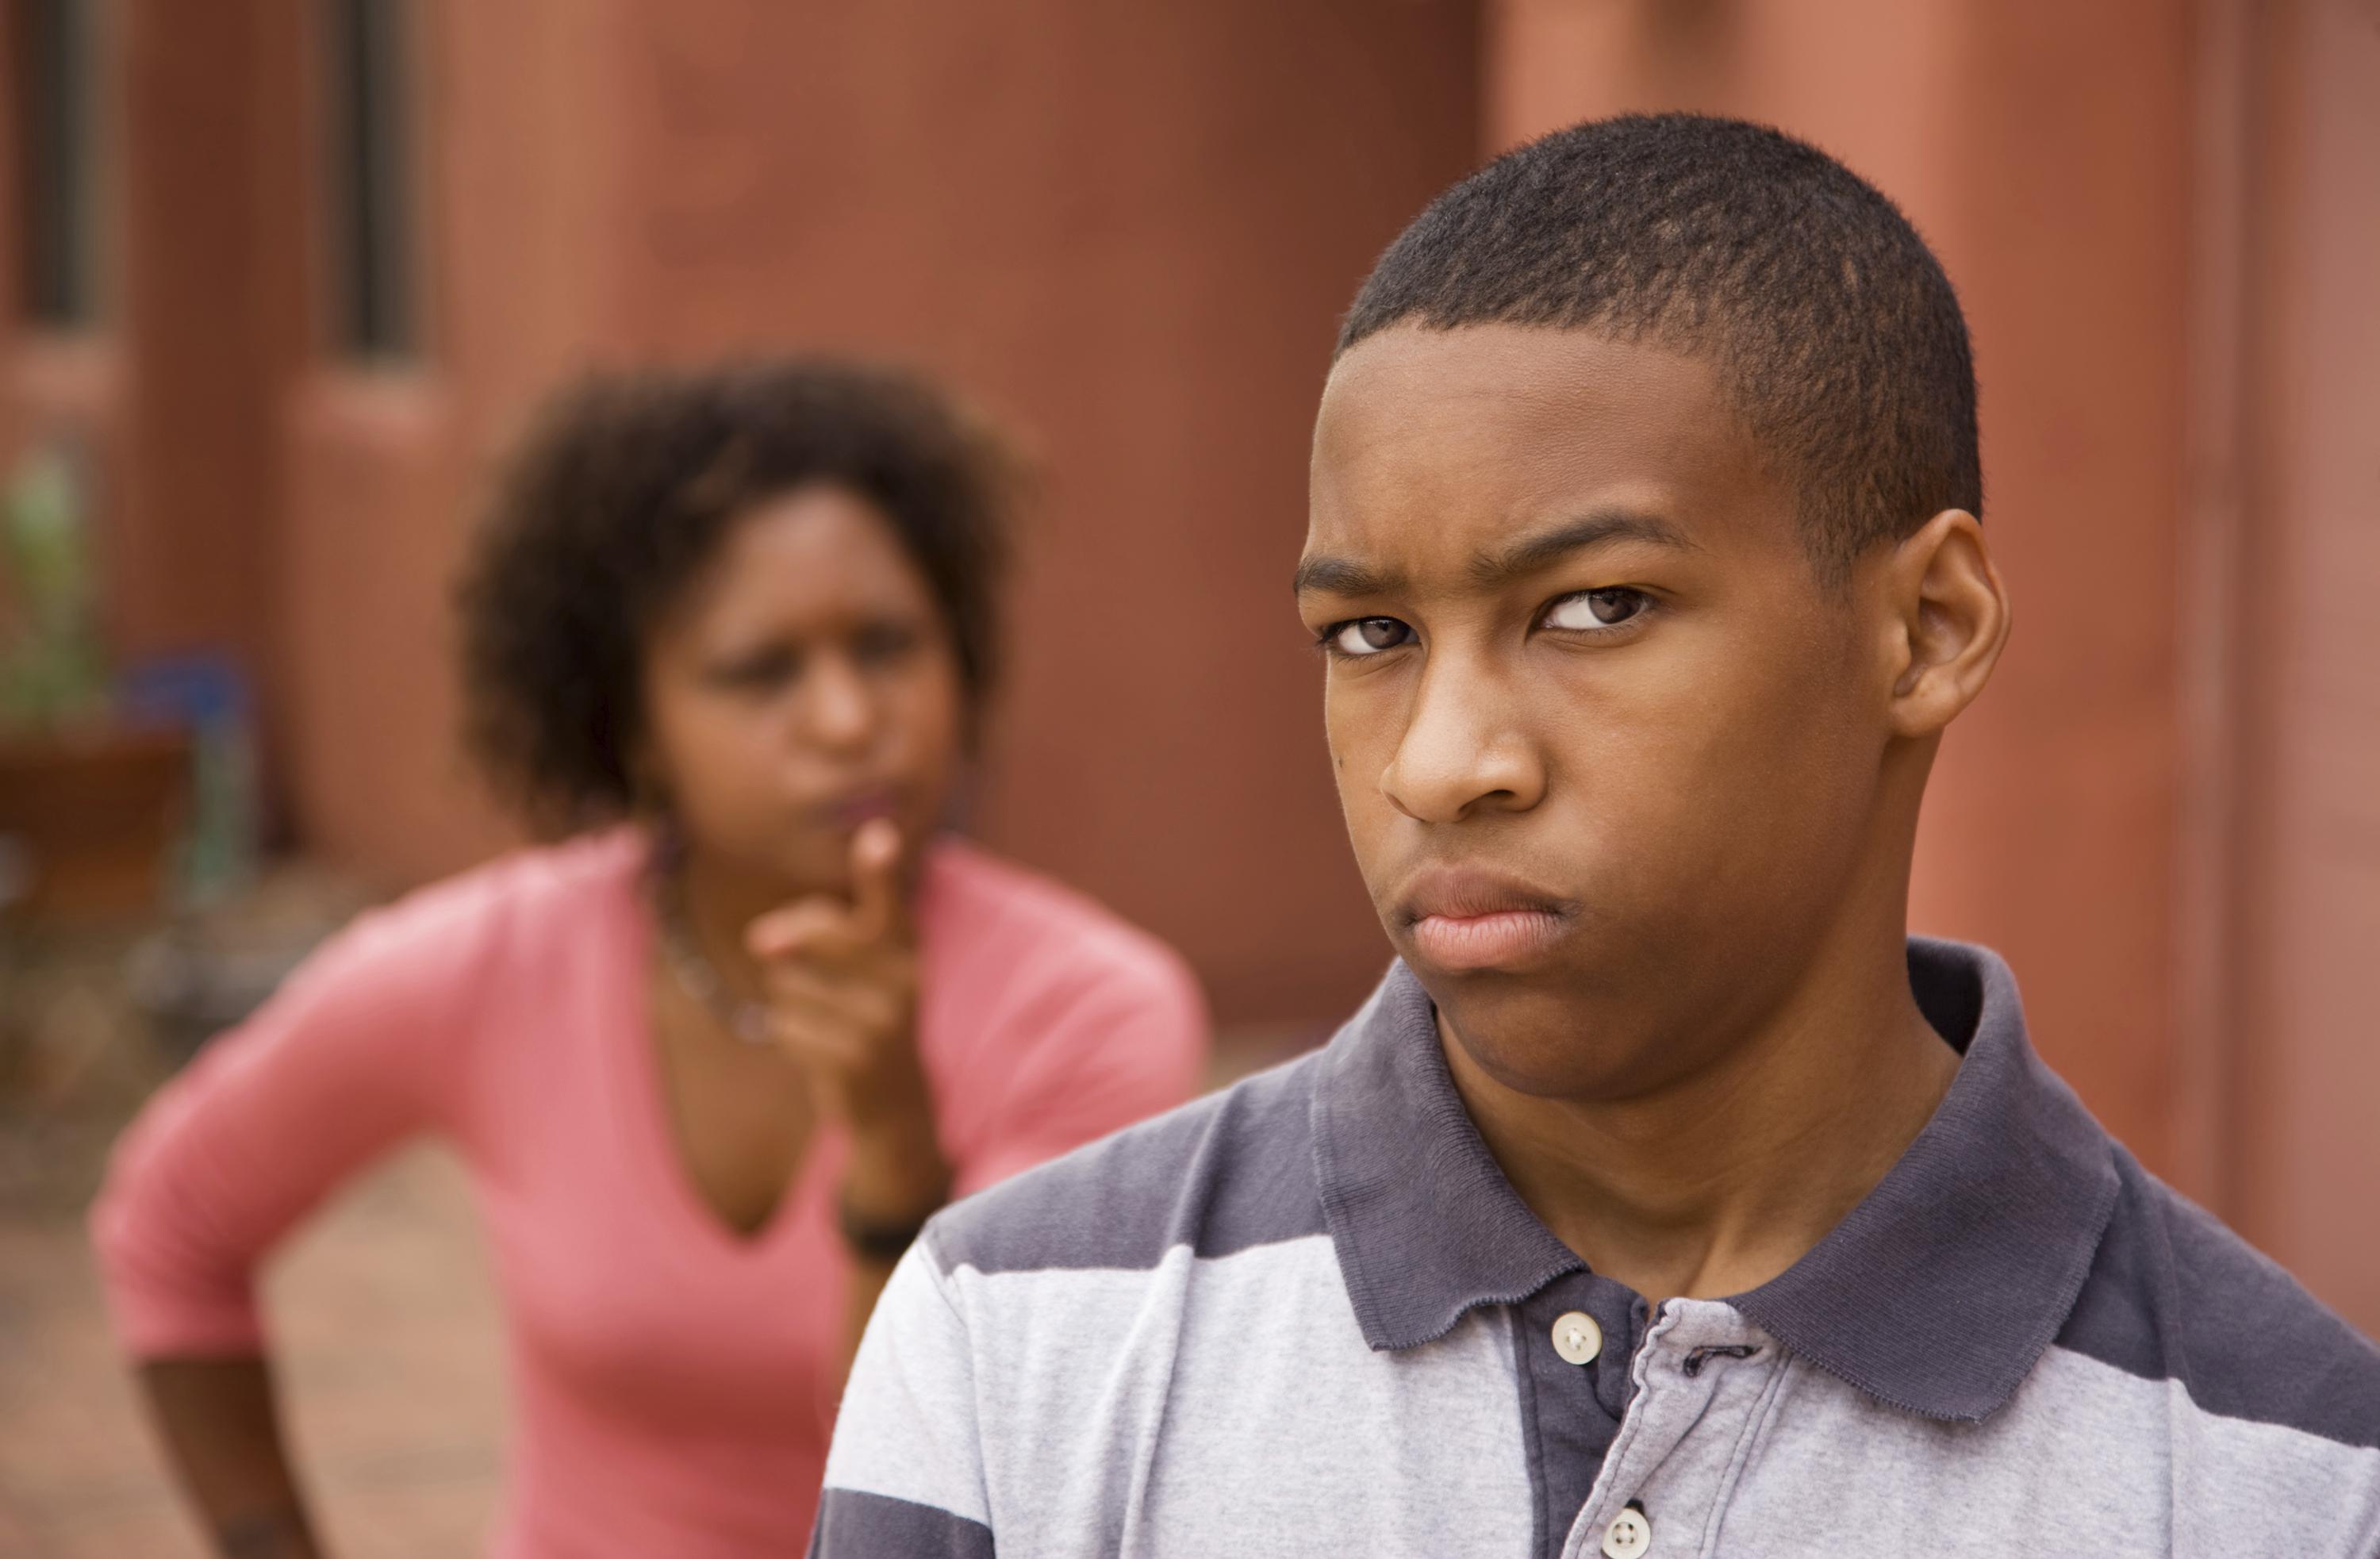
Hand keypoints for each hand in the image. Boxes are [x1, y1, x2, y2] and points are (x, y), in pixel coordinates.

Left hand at [745, 819, 947, 1223]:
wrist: (896, 1105)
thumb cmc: (865, 1016)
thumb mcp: (864, 968)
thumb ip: (817, 932)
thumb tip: (761, 939)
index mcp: (907, 949)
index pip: (890, 901)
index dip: (880, 869)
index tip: (876, 838)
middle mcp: (902, 981)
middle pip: (814, 933)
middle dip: (788, 944)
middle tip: (780, 957)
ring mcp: (880, 1023)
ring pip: (788, 981)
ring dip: (788, 999)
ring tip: (823, 1020)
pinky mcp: (853, 1060)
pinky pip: (784, 1026)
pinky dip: (789, 1037)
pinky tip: (820, 1051)